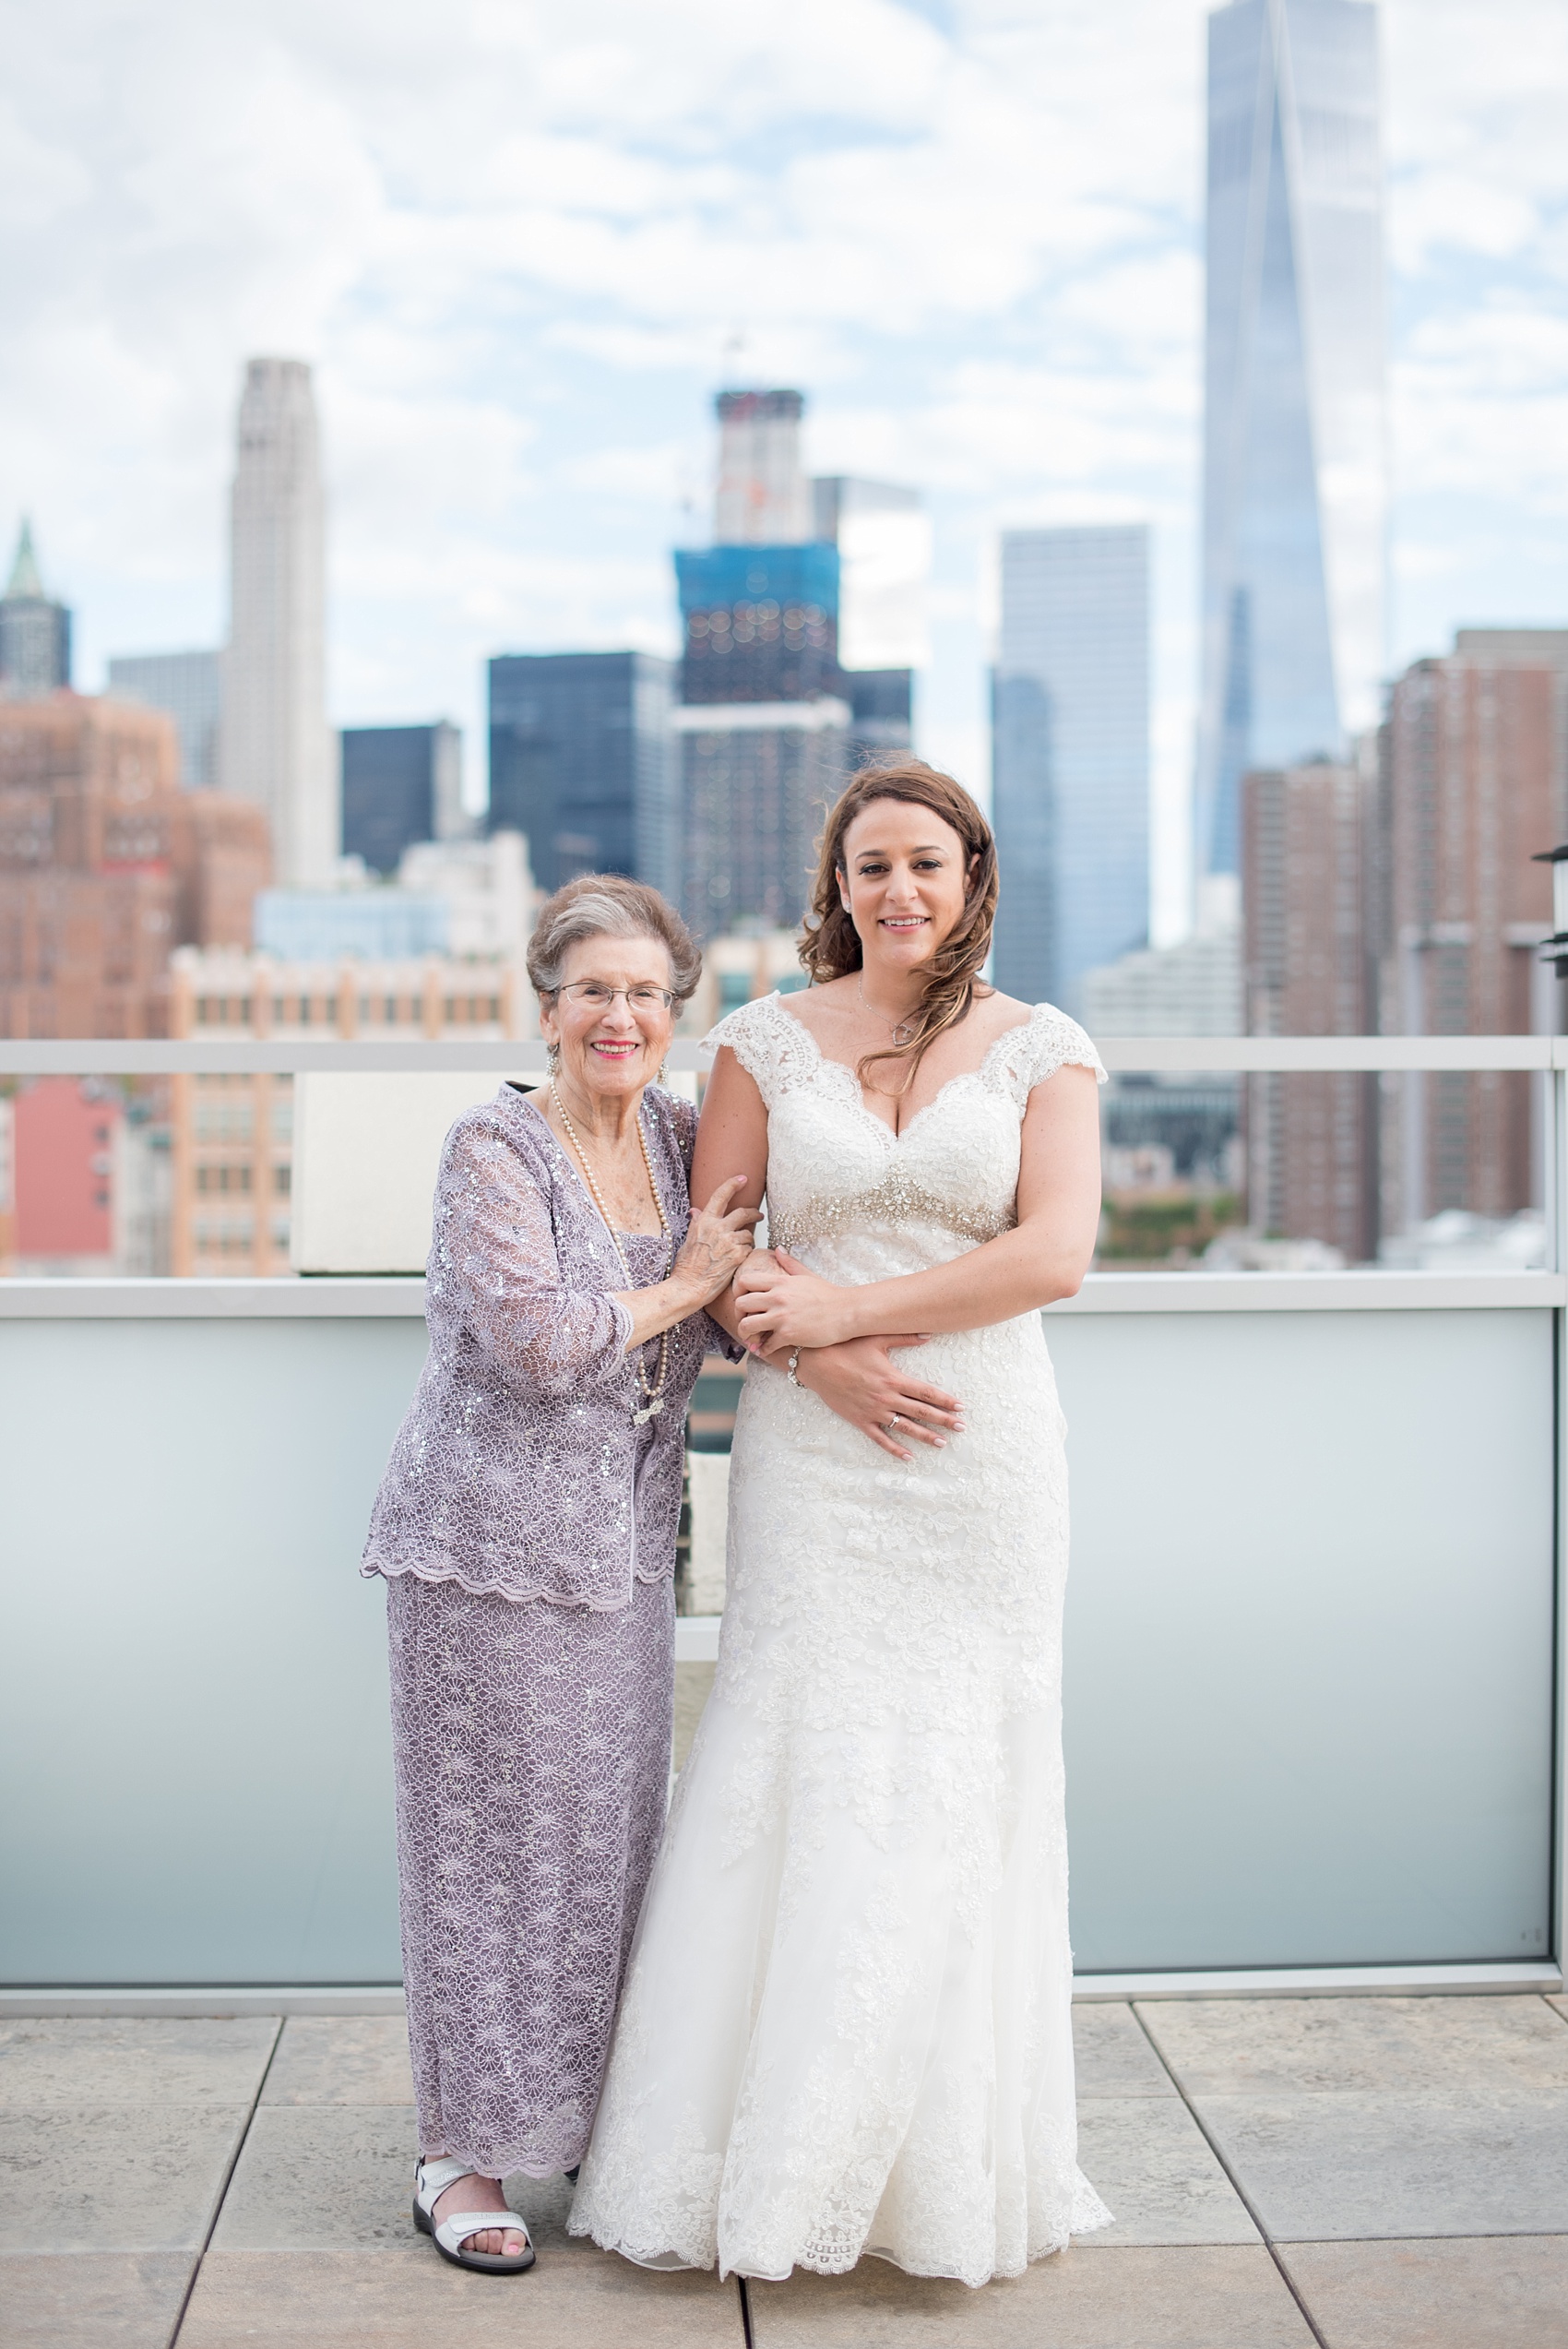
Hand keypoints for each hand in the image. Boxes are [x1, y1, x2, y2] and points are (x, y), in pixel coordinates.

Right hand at [674, 1177, 761, 1306]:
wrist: (689, 1287)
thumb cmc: (686, 1267)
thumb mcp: (688, 1240)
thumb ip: (696, 1223)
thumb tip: (695, 1210)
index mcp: (704, 1221)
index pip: (720, 1195)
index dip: (732, 1184)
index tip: (742, 1179)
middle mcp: (717, 1227)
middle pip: (743, 1213)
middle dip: (754, 1213)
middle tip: (759, 1215)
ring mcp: (729, 1240)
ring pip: (748, 1234)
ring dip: (748, 1240)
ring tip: (741, 1250)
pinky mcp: (738, 1254)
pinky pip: (749, 1249)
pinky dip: (746, 1254)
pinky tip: (738, 1261)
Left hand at [735, 1246, 857, 1349]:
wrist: (847, 1312)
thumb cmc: (829, 1295)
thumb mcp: (807, 1275)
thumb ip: (789, 1263)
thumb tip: (778, 1249)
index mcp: (780, 1282)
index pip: (745, 1281)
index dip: (738, 1292)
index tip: (743, 1301)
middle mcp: (777, 1298)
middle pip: (740, 1304)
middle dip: (738, 1315)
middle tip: (745, 1321)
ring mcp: (782, 1317)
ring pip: (746, 1326)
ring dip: (746, 1334)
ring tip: (752, 1338)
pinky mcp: (788, 1335)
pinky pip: (765, 1345)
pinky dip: (763, 1349)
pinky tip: (766, 1349)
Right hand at [793, 1335, 965, 1461]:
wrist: (816, 1363)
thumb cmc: (846, 1347)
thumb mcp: (877, 1338)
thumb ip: (905, 1337)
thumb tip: (929, 1334)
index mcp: (893, 1378)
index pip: (926, 1392)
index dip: (945, 1400)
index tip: (961, 1408)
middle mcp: (886, 1397)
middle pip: (921, 1411)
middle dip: (943, 1420)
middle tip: (961, 1428)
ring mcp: (873, 1411)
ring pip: (905, 1427)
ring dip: (925, 1436)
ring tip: (942, 1443)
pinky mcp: (860, 1420)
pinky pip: (880, 1438)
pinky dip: (895, 1449)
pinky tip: (909, 1457)